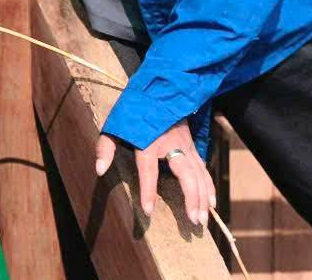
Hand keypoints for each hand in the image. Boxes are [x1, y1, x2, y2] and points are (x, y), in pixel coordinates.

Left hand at [95, 121, 215, 227]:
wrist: (158, 88)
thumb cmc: (133, 110)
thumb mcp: (114, 126)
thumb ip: (105, 148)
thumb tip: (99, 170)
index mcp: (148, 142)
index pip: (149, 171)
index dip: (148, 191)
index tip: (148, 211)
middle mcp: (170, 144)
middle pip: (185, 175)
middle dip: (191, 199)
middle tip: (193, 221)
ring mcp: (184, 145)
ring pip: (198, 173)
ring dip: (202, 197)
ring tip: (202, 219)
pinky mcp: (192, 144)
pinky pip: (203, 168)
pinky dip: (208, 186)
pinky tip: (211, 202)